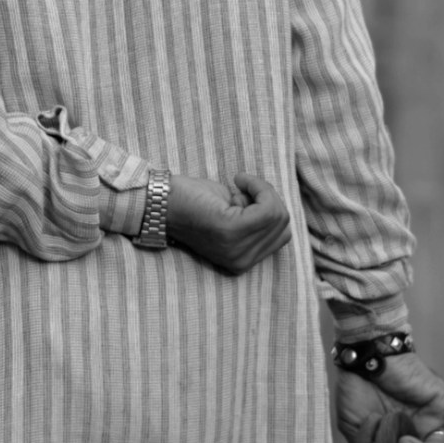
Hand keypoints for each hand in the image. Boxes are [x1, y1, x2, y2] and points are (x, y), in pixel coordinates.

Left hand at [165, 172, 291, 273]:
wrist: (160, 201)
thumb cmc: (192, 202)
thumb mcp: (233, 217)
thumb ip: (256, 222)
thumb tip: (278, 209)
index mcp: (241, 262)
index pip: (282, 235)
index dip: (270, 208)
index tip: (248, 194)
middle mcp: (241, 262)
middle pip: (283, 224)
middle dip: (269, 199)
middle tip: (243, 188)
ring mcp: (236, 249)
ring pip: (278, 214)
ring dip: (263, 191)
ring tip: (239, 186)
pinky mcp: (231, 230)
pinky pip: (267, 207)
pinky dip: (258, 186)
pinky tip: (238, 180)